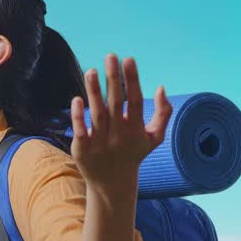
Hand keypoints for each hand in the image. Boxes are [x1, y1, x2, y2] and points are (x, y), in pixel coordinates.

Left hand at [69, 54, 168, 191]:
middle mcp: (118, 135)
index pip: (136, 101)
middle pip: (115, 103)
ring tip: (91, 70)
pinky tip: (76, 98)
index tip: (129, 59)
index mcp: (136, 130)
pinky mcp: (83, 149)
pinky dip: (78, 116)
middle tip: (110, 56)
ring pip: (97, 114)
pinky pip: (80, 130)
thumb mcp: (153, 138)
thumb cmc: (133, 154)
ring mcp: (100, 142)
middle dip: (113, 79)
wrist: (112, 184)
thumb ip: (163, 113)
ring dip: (94, 91)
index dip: (133, 80)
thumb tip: (161, 87)